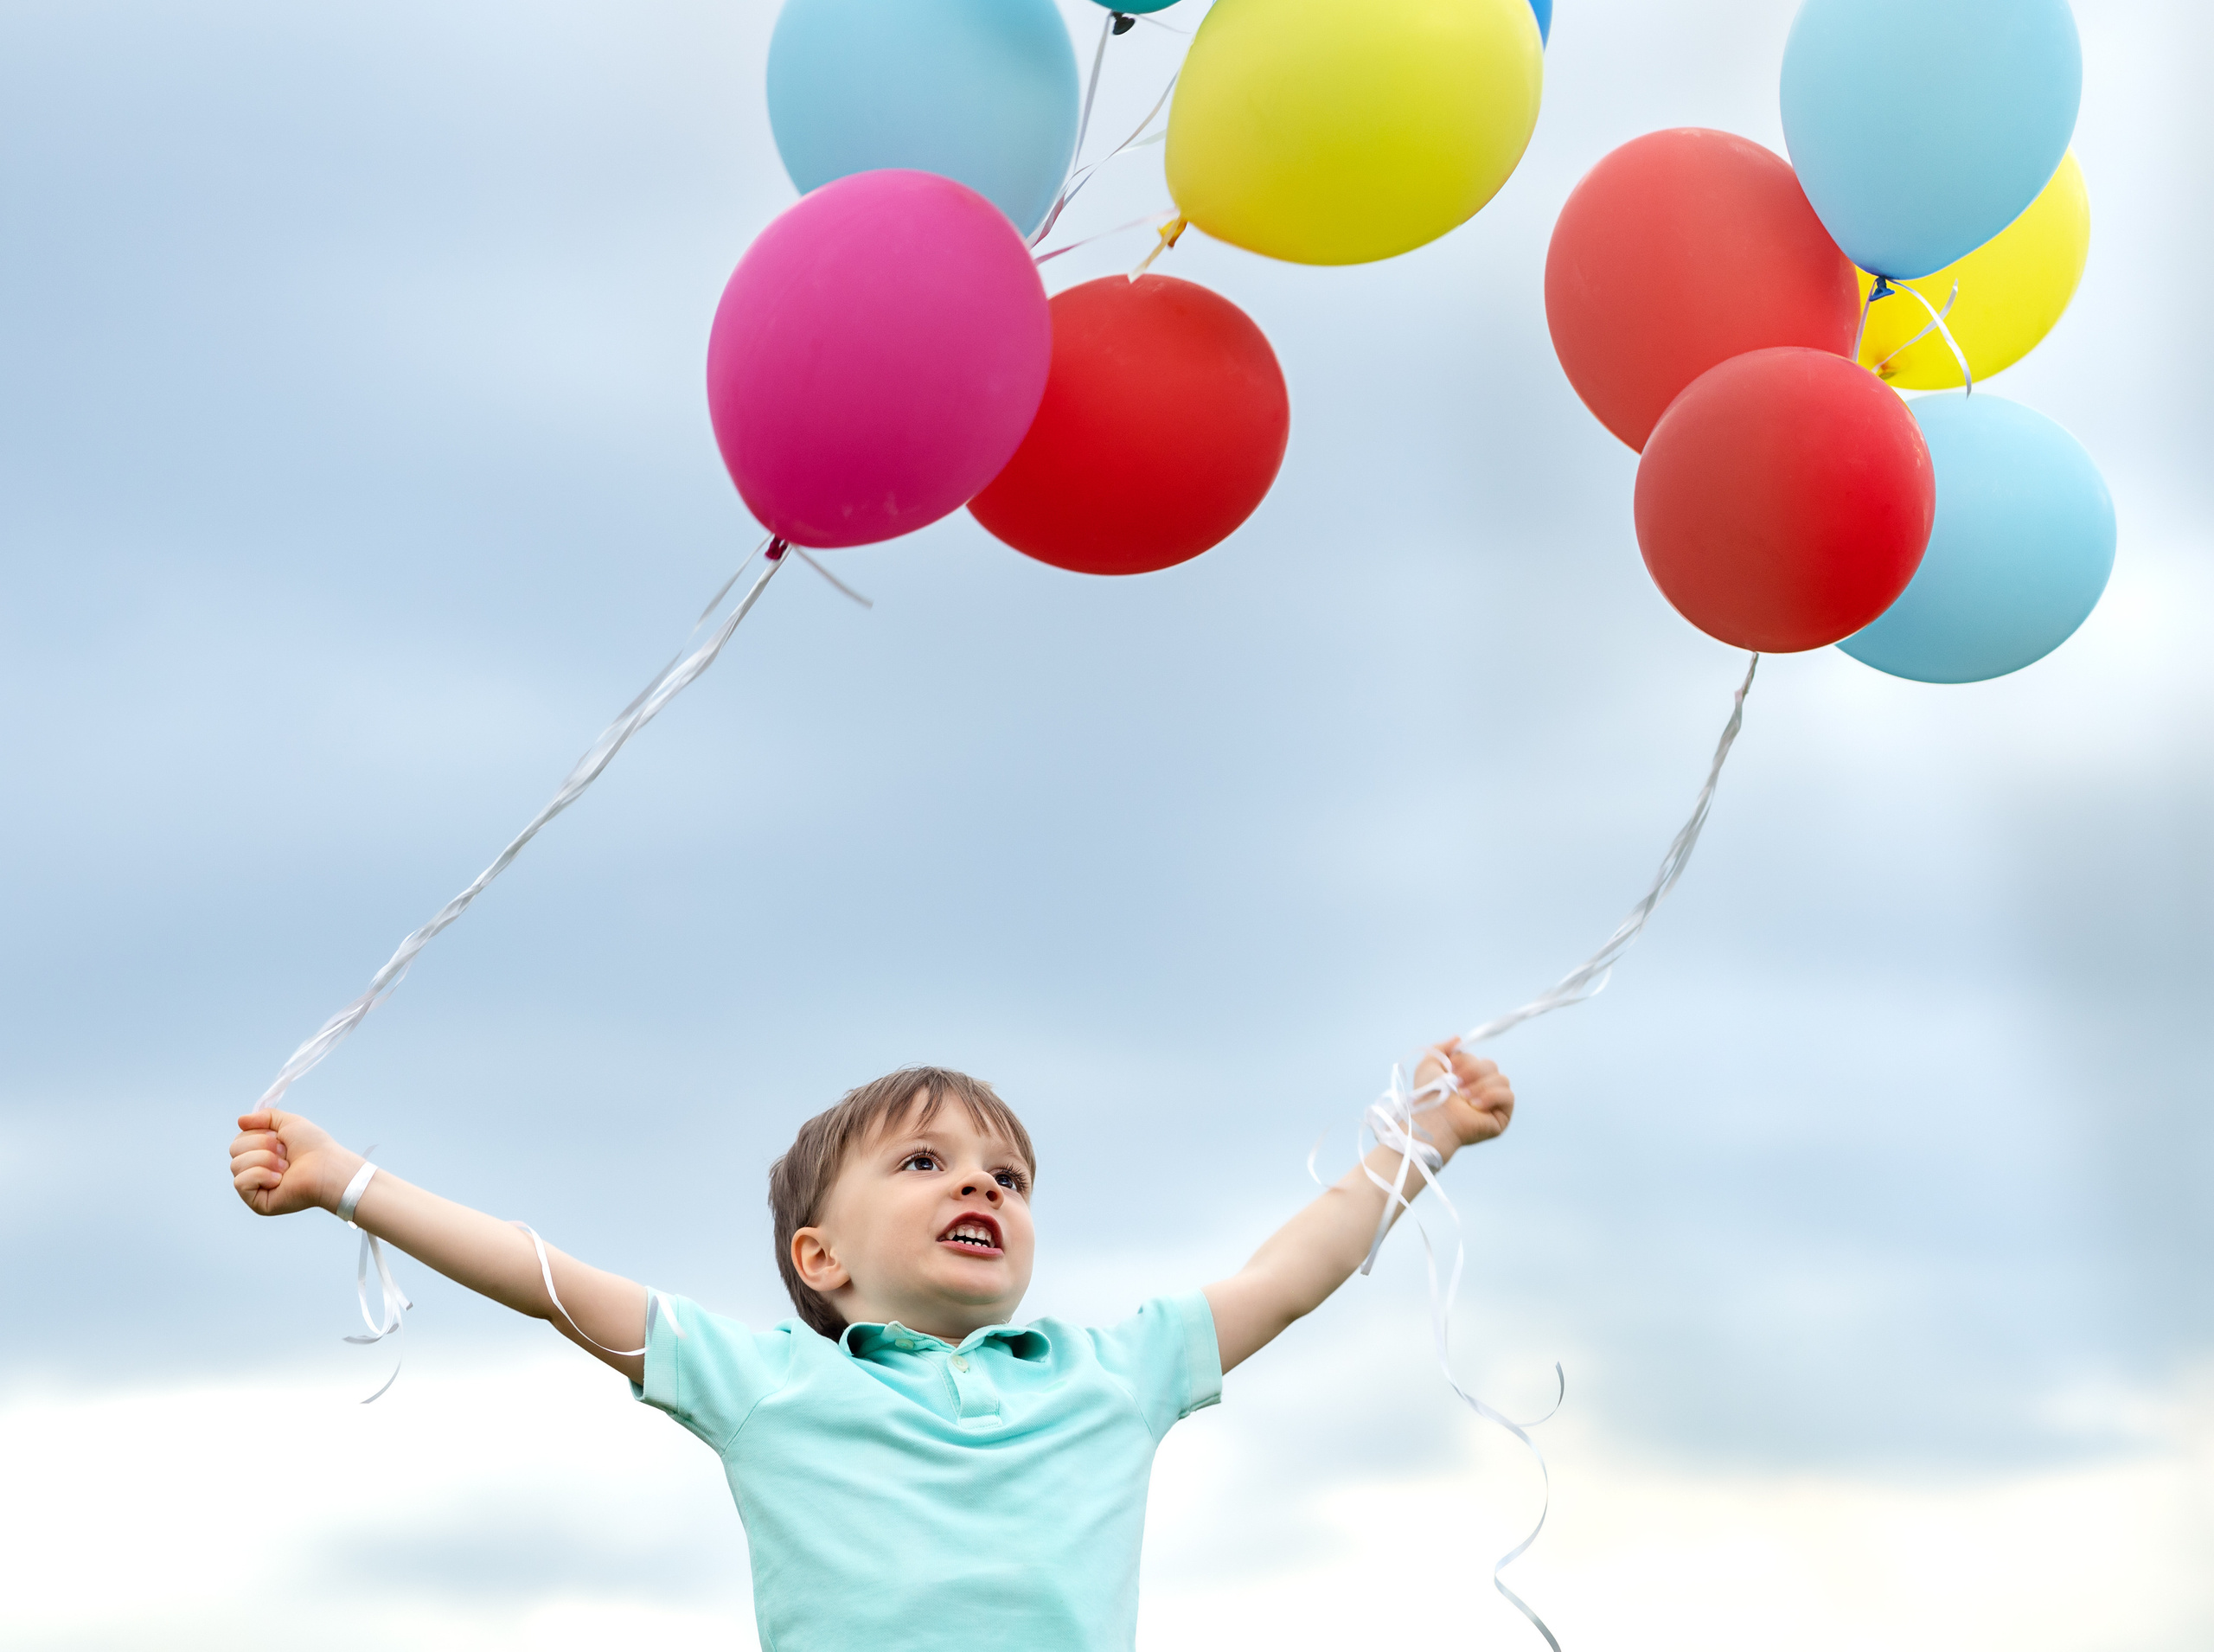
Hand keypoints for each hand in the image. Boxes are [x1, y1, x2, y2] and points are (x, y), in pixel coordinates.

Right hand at [230, 1108, 360, 1217]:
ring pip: (236, 1165)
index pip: (238, 1139)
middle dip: (262, 1145)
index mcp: (259, 1152)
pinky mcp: (256, 1202)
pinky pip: (240, 1182)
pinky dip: (261, 1175)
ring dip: (265, 1160)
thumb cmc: (312, 1146)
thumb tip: (240, 1120)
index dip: (259, 1133)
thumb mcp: (288, 1123)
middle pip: (234, 1149)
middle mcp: (254, 1169)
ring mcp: (255, 1187)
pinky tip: (279, 1180)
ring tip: (286, 1166)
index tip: (280, 1138)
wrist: (327, 1167)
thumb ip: (265, 1117)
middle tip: (285, 1152)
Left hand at [1413, 1038, 1514, 1148]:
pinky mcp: (1501, 1117)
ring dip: (1481, 1085)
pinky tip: (1476, 1105)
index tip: (1450, 1069)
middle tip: (1456, 1084)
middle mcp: (1481, 1090)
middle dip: (1474, 1071)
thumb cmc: (1427, 1095)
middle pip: (1491, 1065)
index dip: (1466, 1061)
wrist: (1432, 1119)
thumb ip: (1442, 1048)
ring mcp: (1492, 1104)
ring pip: (1502, 1078)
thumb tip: (1459, 1039)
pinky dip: (1492, 1096)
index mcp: (1467, 1078)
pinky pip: (1509, 1095)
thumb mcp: (1429, 1064)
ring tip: (1465, 1097)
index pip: (1478, 1059)